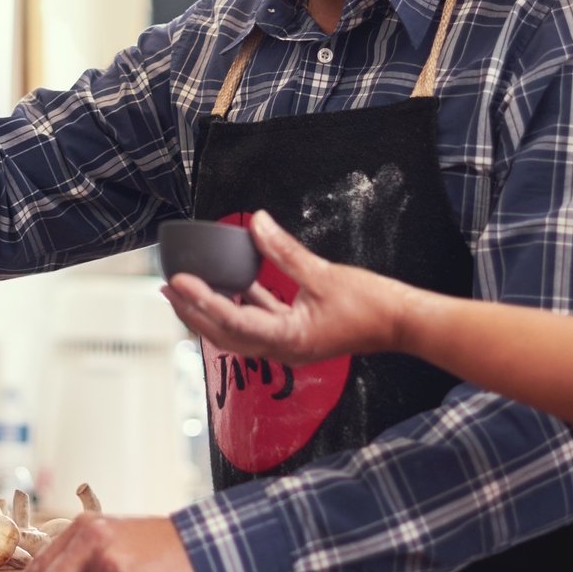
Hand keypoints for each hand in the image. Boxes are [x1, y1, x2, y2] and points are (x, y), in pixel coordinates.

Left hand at [160, 211, 421, 363]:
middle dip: (194, 312)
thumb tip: (258, 222)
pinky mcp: (299, 335)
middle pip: (225, 334)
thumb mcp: (324, 274)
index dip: (201, 300)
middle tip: (168, 288)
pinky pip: (261, 322)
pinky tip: (233, 286)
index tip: (177, 281)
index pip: (231, 320)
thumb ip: (284, 251)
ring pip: (239, 330)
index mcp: (288, 339)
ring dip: (213, 311)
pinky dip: (242, 306)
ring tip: (188, 290)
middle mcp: (283, 349)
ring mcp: (290, 345)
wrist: (404, 324)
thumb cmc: (372, 305)